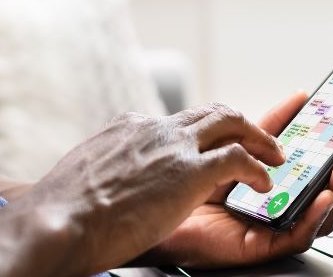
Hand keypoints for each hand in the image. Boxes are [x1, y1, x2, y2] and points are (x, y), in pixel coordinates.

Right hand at [15, 104, 285, 275]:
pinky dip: (257, 169)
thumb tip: (107, 170)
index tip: (214, 140)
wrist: (57, 220)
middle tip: (262, 138)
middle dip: (242, 123)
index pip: (178, 120)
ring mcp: (174, 147)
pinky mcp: (189, 172)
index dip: (203, 130)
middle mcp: (156, 129)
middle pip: (213, 112)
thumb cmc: (62, 209)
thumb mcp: (84, 170)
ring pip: (233, 123)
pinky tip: (265, 183)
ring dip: (259, 138)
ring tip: (275, 156)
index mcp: (131, 127)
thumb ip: (107, 162)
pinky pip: (239, 160)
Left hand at [131, 91, 332, 268]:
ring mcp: (269, 224)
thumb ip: (265, 126)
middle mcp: (274, 201)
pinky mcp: (260, 246)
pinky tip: (323, 196)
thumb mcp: (229, 144)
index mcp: (269, 177)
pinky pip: (296, 235)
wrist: (142, 212)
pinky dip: (314, 216)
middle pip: (322, 185)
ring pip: (317, 211)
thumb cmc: (179, 181)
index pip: (310, 158)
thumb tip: (299, 99)